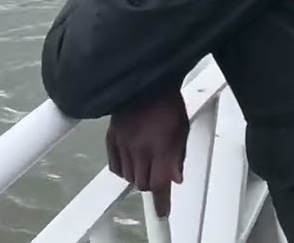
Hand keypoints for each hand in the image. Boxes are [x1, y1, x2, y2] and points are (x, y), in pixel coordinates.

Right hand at [106, 90, 188, 216]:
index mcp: (160, 146)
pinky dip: (123, 168)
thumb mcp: (182, 128)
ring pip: (128, 177)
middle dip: (152, 184)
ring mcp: (122, 144)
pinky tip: (132, 160)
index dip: (161, 201)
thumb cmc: (167, 102)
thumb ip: (179, 156)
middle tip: (158, 174)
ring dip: (139, 175)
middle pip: (142, 184)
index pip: (159, 184)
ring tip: (147, 161)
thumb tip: (176, 178)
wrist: (144, 82)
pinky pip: (114, 166)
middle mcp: (139, 148)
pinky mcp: (111, 139)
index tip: (163, 211)